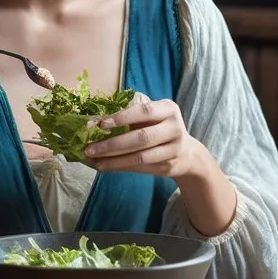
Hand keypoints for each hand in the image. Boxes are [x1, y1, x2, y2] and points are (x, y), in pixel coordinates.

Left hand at [82, 94, 208, 178]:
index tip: (101, 124)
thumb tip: (95, 122)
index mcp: (168, 109)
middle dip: (112, 144)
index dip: (122, 117)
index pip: (144, 111)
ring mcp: (174, 150)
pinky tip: (105, 166)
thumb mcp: (154, 116)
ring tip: (94, 160)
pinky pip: (141, 168)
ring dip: (114, 160)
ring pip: (140, 157)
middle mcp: (174, 128)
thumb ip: (132, 115)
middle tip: (89, 148)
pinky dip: (120, 167)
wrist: (187, 153)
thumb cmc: (160, 128)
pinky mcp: (169, 167)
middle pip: (141, 138)